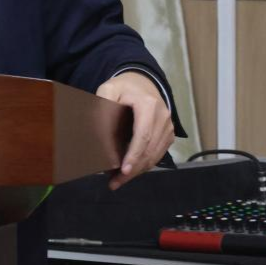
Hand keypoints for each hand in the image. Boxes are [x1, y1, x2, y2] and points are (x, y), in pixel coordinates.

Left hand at [96, 70, 173, 190]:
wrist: (142, 82)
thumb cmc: (123, 87)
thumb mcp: (108, 90)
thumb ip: (102, 107)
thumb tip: (97, 132)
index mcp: (149, 106)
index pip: (143, 136)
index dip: (134, 155)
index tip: (123, 170)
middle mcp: (163, 117)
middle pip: (149, 150)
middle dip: (133, 169)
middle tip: (114, 182)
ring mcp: (168, 127)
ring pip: (155, 156)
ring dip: (138, 171)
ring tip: (118, 180)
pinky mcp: (168, 134)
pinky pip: (157, 154)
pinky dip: (144, 165)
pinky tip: (130, 171)